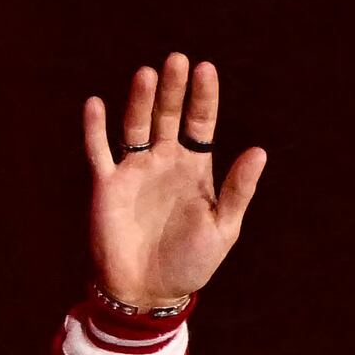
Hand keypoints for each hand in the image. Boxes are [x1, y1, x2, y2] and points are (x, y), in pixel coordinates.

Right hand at [81, 52, 267, 310]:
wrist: (147, 294)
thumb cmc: (190, 263)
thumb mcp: (222, 227)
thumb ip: (237, 189)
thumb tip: (259, 150)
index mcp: (195, 168)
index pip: (200, 122)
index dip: (203, 96)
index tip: (205, 69)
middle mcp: (163, 162)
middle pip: (168, 115)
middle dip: (172, 89)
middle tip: (177, 60)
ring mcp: (133, 171)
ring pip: (135, 126)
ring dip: (140, 101)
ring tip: (147, 74)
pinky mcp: (106, 187)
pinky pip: (98, 151)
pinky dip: (94, 129)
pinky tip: (95, 104)